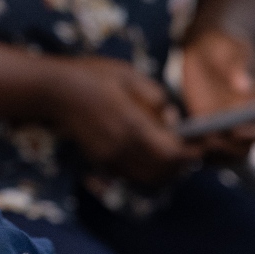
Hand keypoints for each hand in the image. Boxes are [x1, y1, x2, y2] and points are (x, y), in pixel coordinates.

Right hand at [43, 56, 197, 186]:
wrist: (53, 91)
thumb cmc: (92, 76)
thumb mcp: (130, 75)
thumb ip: (156, 99)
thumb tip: (172, 121)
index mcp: (132, 125)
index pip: (172, 154)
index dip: (190, 154)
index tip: (201, 146)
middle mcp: (121, 148)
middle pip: (163, 172)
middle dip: (181, 165)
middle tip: (191, 151)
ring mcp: (109, 158)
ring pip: (148, 178)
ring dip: (165, 171)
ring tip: (173, 154)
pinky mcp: (101, 162)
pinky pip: (132, 174)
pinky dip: (147, 170)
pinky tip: (150, 153)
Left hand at [179, 29, 254, 159]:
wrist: (208, 44)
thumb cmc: (227, 44)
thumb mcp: (234, 49)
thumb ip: (239, 66)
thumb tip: (244, 85)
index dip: (251, 137)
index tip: (232, 130)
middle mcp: (242, 121)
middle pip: (242, 152)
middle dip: (226, 151)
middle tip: (206, 139)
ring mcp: (222, 126)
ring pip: (221, 155)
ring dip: (207, 155)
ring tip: (190, 140)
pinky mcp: (202, 125)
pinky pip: (201, 146)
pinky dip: (191, 147)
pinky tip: (176, 136)